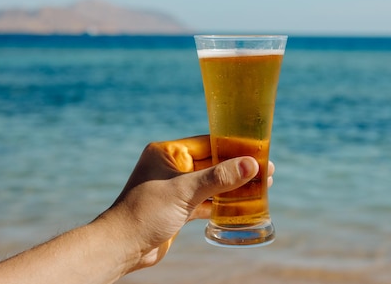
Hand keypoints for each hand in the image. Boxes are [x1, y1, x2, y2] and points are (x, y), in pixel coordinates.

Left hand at [94, 135, 274, 272]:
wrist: (122, 247)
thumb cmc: (145, 213)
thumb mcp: (184, 191)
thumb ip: (218, 178)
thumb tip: (251, 165)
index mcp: (168, 153)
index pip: (208, 143)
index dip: (235, 146)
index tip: (258, 149)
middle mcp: (172, 167)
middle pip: (213, 163)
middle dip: (239, 168)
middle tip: (268, 169)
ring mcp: (176, 188)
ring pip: (212, 183)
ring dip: (235, 186)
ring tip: (264, 185)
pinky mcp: (179, 208)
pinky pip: (207, 201)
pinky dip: (224, 203)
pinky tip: (244, 204)